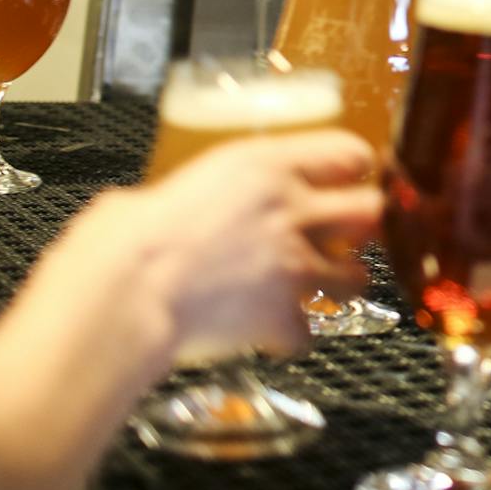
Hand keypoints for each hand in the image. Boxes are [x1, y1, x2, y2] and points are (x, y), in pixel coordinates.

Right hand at [31, 130, 380, 365]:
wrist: (119, 297)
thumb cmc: (121, 240)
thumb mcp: (163, 189)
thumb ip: (195, 193)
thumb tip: (174, 204)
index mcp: (262, 167)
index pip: (347, 151)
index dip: (354, 168)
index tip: (350, 178)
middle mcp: (290, 211)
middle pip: (370, 210)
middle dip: (364, 225)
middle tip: (350, 234)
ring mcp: (293, 266)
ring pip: (357, 276)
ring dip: (343, 284)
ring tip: (322, 288)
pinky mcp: (282, 317)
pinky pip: (308, 333)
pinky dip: (292, 338)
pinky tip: (272, 336)